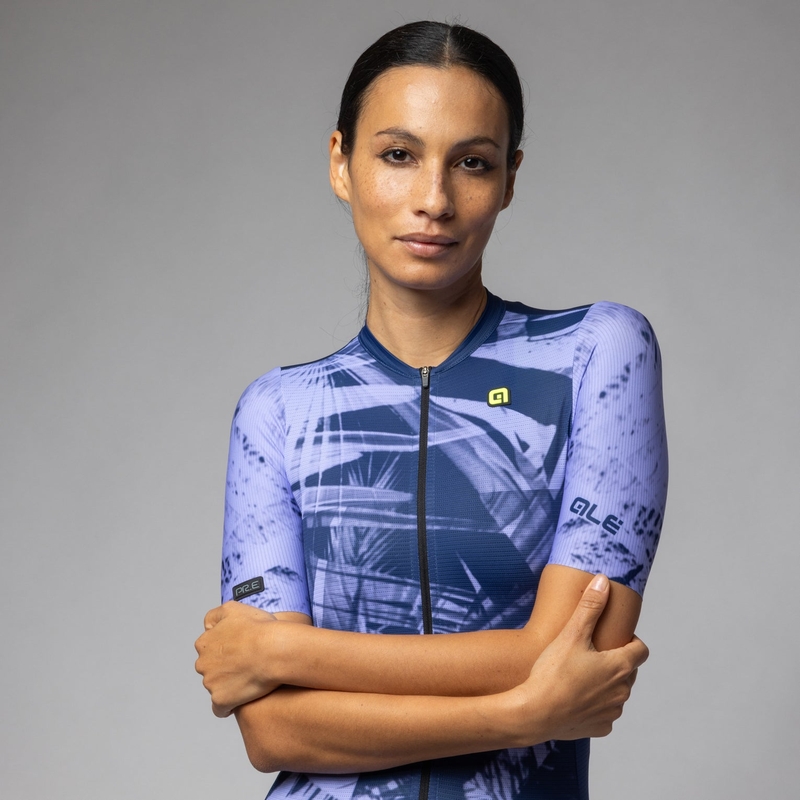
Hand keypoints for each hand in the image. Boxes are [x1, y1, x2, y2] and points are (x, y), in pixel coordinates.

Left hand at [195, 601, 282, 717]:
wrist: (274, 650)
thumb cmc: (259, 629)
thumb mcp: (233, 608)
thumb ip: (214, 616)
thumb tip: (207, 626)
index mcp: (205, 643)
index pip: (208, 649)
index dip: (225, 649)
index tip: (239, 650)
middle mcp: (203, 664)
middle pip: (211, 668)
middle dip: (224, 668)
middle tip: (246, 664)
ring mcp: (210, 683)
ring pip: (216, 687)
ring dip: (229, 684)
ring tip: (250, 679)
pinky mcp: (221, 700)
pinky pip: (220, 709)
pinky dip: (228, 706)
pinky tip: (241, 699)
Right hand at [513, 574, 647, 742]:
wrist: (534, 713)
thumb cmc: (552, 673)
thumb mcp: (571, 634)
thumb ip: (590, 607)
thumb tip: (603, 580)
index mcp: (620, 667)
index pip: (641, 650)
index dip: (630, 640)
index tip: (613, 636)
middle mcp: (622, 692)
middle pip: (629, 671)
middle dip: (615, 660)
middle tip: (590, 652)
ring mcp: (612, 712)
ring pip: (617, 692)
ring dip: (606, 683)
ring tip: (580, 674)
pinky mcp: (600, 727)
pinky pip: (605, 712)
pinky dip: (595, 704)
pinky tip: (576, 696)